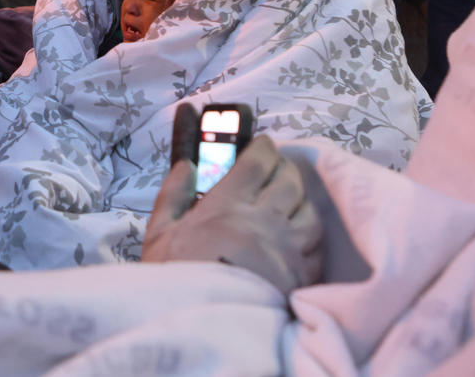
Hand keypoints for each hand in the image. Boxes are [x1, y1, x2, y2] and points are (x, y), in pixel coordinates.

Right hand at [142, 136, 322, 294]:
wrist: (204, 329)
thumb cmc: (176, 280)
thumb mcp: (158, 235)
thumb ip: (172, 196)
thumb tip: (186, 166)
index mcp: (227, 206)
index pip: (258, 162)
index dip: (264, 147)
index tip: (262, 144)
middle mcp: (263, 221)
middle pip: (290, 181)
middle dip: (285, 168)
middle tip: (277, 168)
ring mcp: (287, 249)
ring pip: (310, 212)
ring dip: (301, 201)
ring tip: (290, 201)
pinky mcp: (301, 276)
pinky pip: (316, 246)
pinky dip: (310, 235)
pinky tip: (299, 236)